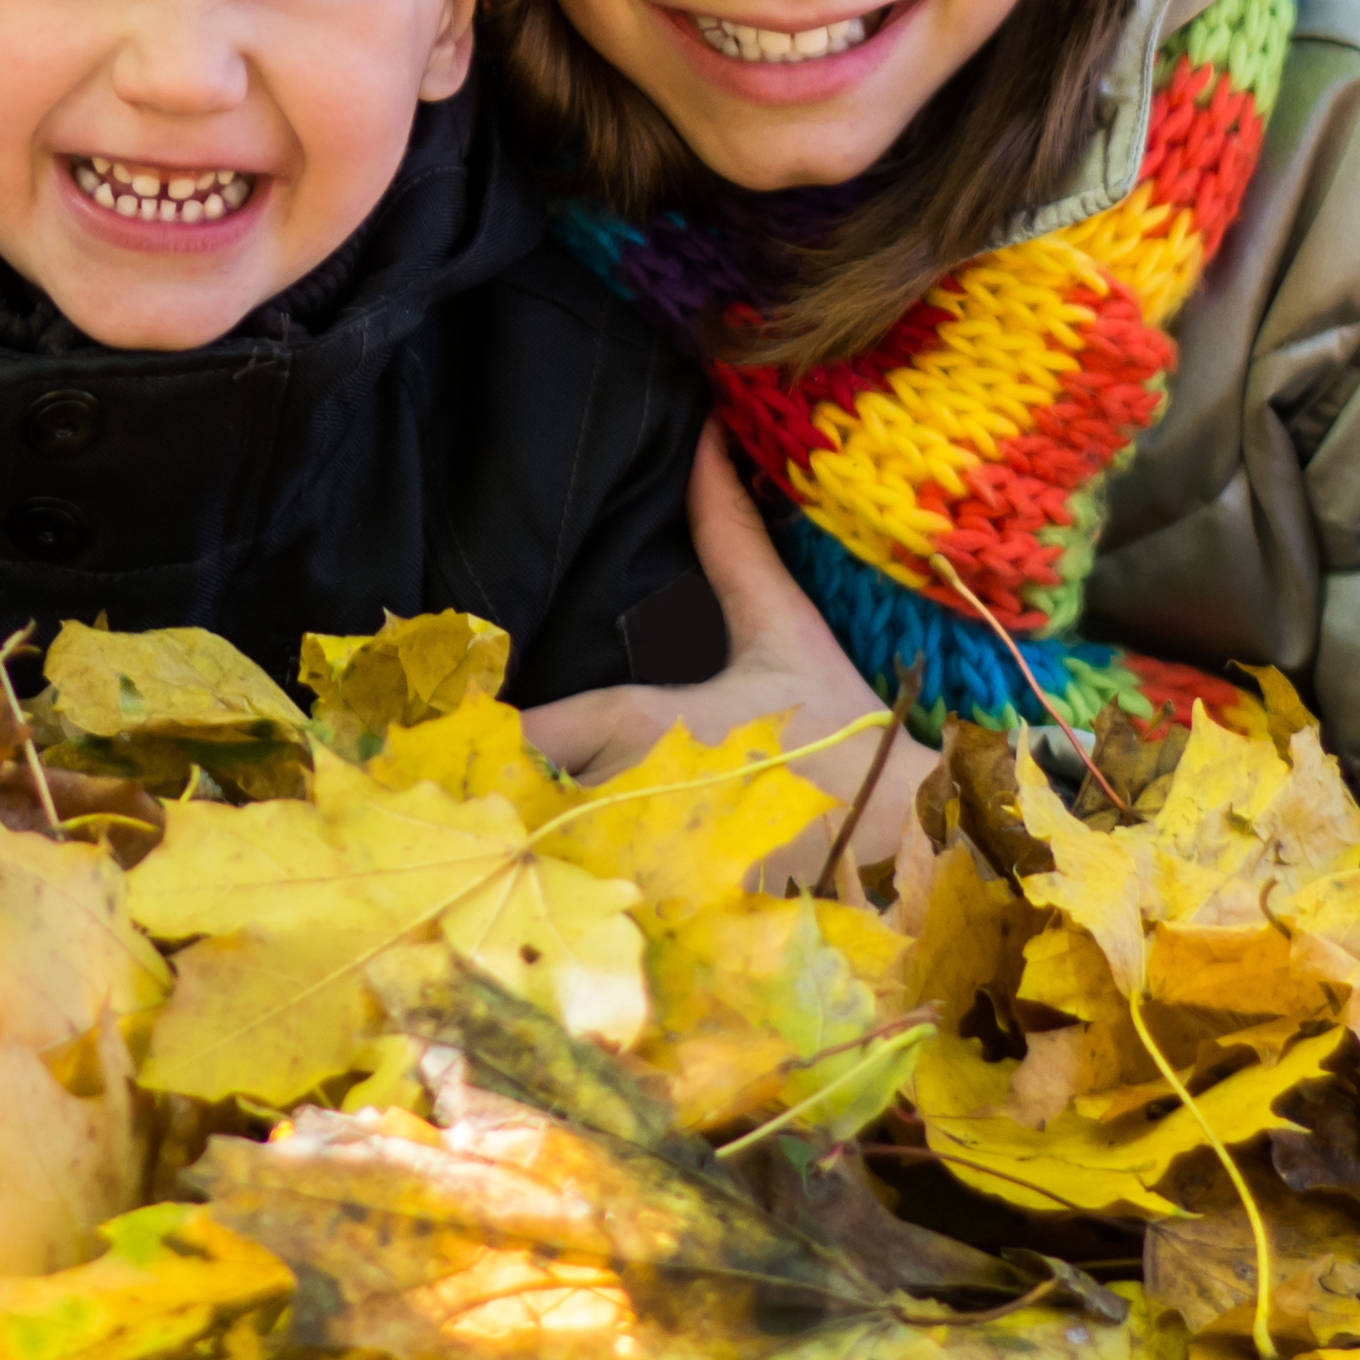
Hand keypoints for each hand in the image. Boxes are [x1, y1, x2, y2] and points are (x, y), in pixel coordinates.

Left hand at [517, 435, 932, 896]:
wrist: (913, 835)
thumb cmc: (841, 726)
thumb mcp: (782, 628)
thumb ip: (729, 537)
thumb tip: (704, 436)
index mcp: (643, 722)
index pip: (527, 728)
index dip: (487, 727)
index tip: (447, 718)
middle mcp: (628, 797)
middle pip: (517, 801)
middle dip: (500, 796)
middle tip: (474, 787)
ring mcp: (643, 871)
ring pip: (546, 864)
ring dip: (531, 855)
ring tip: (510, 848)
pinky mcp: (662, 923)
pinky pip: (588, 916)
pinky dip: (573, 906)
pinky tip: (569, 904)